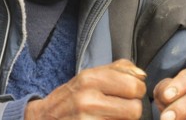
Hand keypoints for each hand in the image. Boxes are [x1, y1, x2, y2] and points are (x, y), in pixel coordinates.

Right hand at [24, 59, 146, 118]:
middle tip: (122, 108)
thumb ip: (117, 70)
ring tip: (112, 116)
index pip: (134, 86)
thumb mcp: (89, 76)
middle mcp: (88, 99)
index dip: (136, 91)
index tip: (128, 93)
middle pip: (135, 109)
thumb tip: (141, 75)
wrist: (44, 118)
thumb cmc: (72, 97)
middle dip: (132, 109)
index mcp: (90, 78)